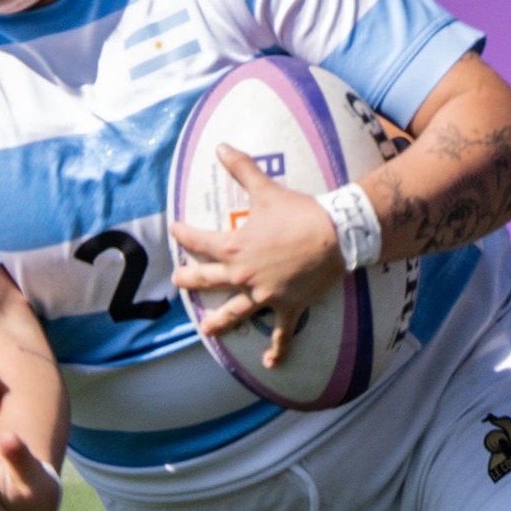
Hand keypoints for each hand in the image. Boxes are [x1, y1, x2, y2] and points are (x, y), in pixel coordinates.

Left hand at [168, 144, 346, 368]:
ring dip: (219, 322)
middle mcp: (243, 275)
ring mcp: (265, 295)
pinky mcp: (288, 306)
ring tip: (206, 329)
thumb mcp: (266, 189)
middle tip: (179, 282)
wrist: (336, 235)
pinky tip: (268, 364)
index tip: (174, 230)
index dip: (183, 234)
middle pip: (208, 280)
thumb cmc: (299, 212)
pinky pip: (282, 334)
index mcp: (234, 247)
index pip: (198, 241)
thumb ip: (241, 168)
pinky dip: (277, 350)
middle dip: (190, 280)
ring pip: (235, 312)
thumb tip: (222, 146)